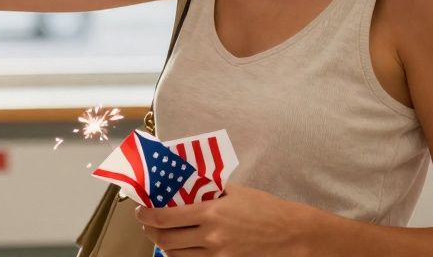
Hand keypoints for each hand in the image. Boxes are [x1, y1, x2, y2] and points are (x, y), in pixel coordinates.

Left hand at [134, 185, 317, 256]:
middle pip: (166, 239)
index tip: (141, 210)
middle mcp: (211, 236)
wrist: (292, 234)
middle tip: (147, 222)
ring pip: (176, 255)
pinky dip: (181, 256)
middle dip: (150, 230)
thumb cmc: (267, 209)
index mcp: (212, 212)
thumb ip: (209, 189)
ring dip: (164, 244)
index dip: (147, 214)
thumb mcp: (236, 191)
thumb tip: (186, 183)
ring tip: (162, 234)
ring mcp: (217, 255)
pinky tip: (181, 248)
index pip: (167, 216)